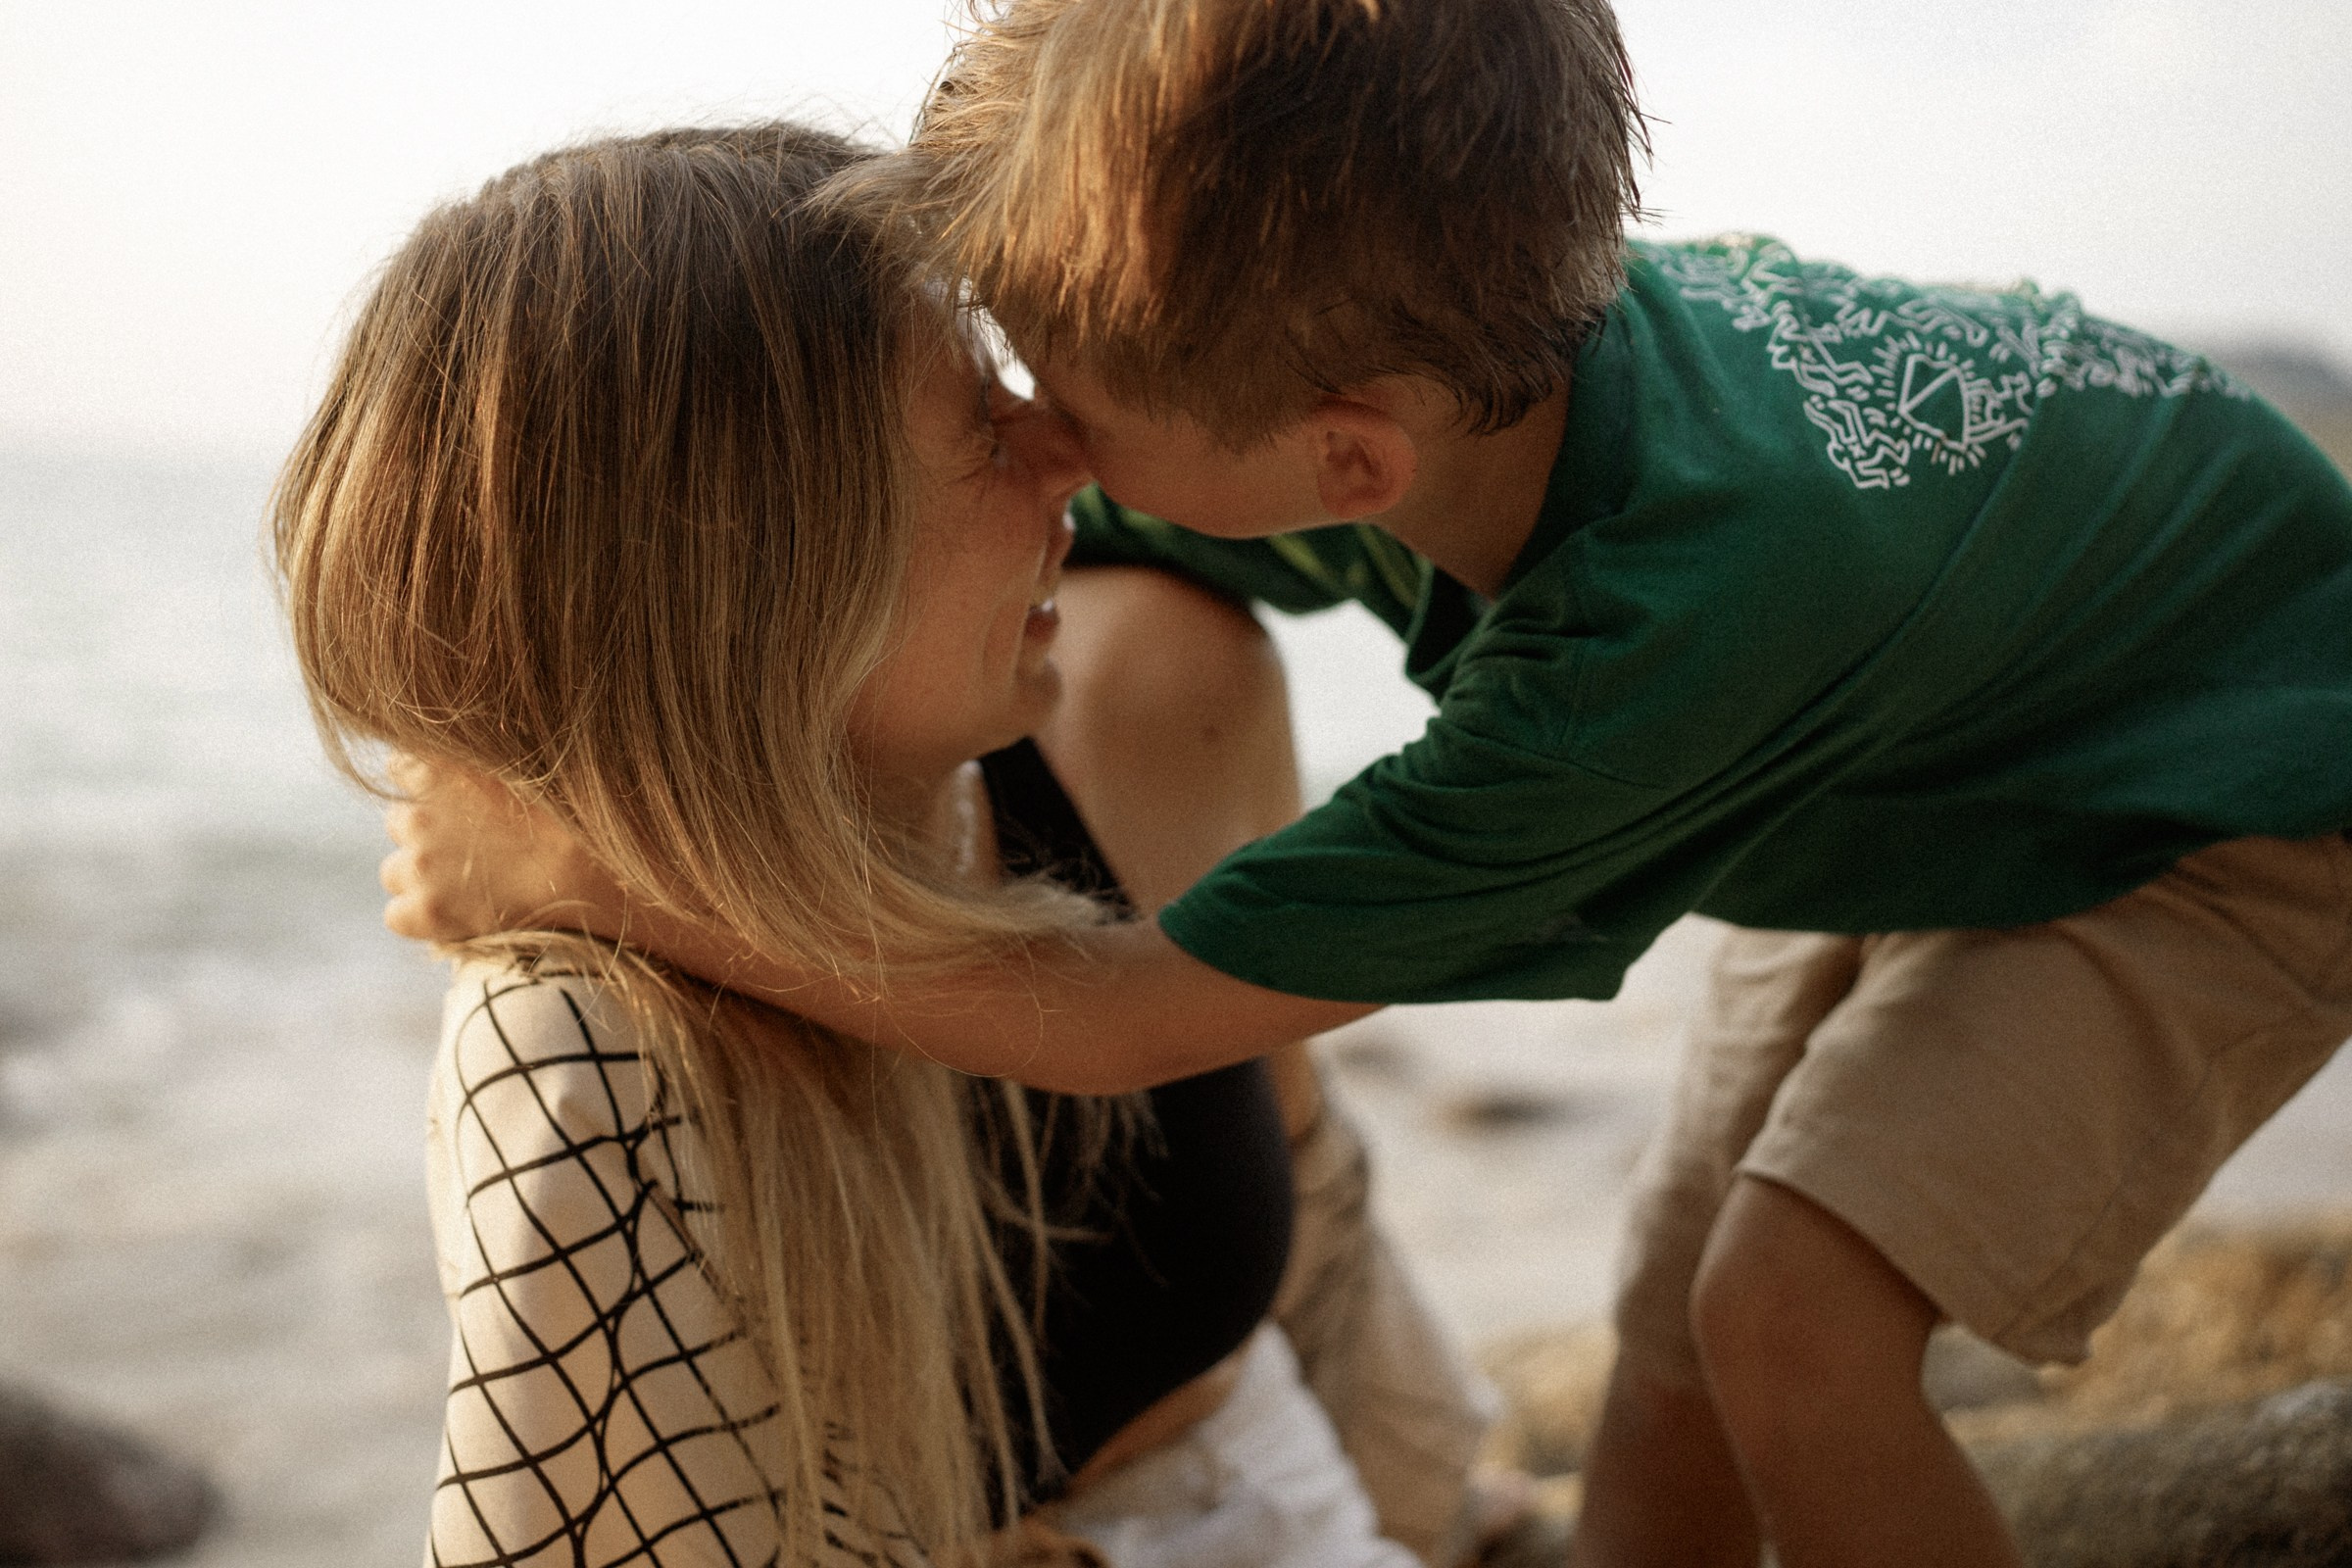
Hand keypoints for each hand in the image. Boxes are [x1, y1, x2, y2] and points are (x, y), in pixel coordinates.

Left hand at [379, 754, 624, 942]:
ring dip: (421, 877)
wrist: (587, 878)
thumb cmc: (568, 820)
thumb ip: (478, 760)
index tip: (456, 803)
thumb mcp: (521, 767)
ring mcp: (419, 865)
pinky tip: (455, 914)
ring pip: (394, 871)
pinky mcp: (425, 911)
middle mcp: (417, 814)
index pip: (401, 770)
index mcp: (437, 771)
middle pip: (398, 822)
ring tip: (468, 884)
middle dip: (425, 835)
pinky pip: (397, 915)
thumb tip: (461, 746)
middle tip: (471, 848)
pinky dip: (420, 916)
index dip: (429, 789)